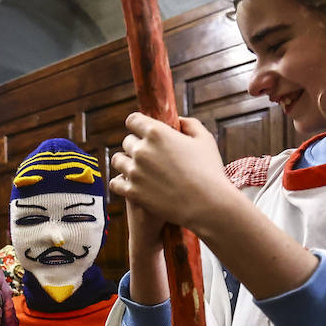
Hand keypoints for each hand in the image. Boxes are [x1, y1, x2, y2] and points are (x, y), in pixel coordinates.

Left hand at [109, 113, 233, 238]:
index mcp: (156, 133)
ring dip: (126, 163)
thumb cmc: (210, 170)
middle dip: (136, 145)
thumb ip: (190, 125)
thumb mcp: (205, 140)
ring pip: (118, 160)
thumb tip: (179, 121)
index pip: (133, 120)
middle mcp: (141, 150)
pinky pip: (115, 183)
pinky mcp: (132, 192)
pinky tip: (131, 184)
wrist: (207, 204)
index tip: (141, 131)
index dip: (137, 125)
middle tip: (148, 155)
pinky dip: (121, 182)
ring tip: (138, 169)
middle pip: (127, 141)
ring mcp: (134, 172)